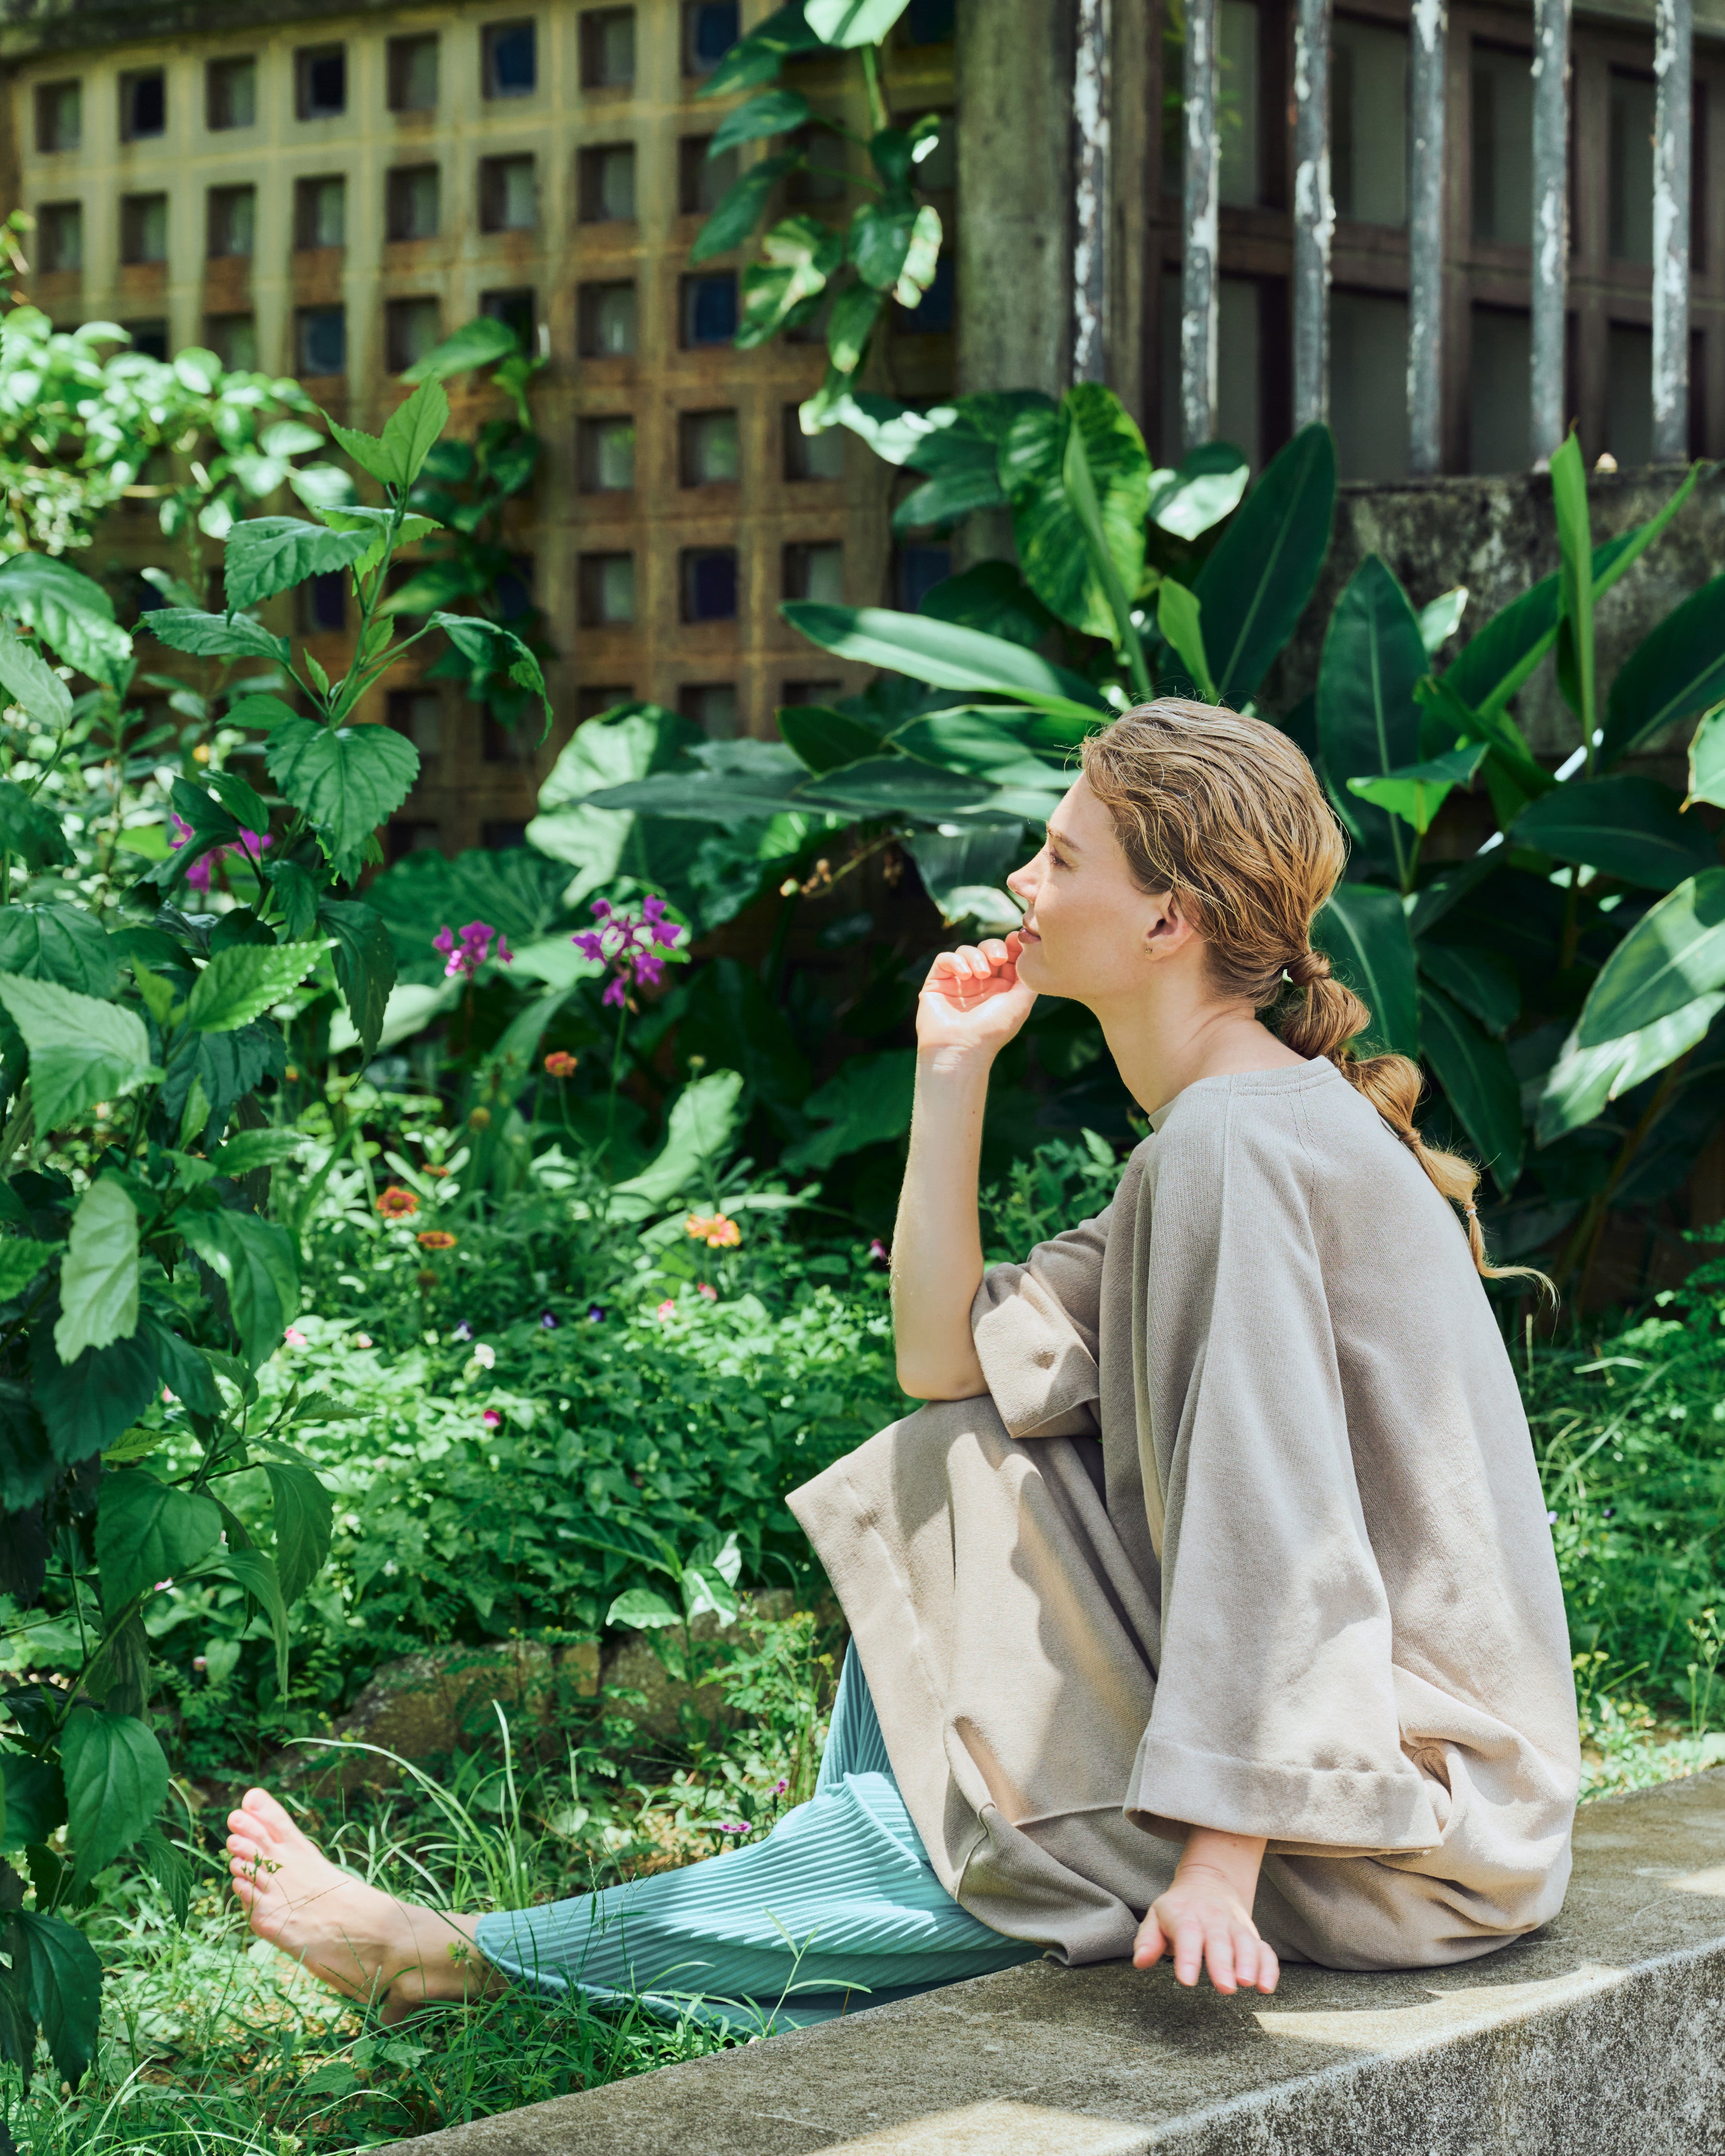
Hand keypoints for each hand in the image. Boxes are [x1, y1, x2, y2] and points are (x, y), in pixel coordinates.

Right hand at [916, 934, 1035, 1058]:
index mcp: (1000, 988)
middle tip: (998, 958)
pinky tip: (964, 975)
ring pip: (966, 951)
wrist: (961, 1048)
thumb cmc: (993, 1030)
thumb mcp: (1021, 1003)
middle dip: (994, 948)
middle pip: (987, 949)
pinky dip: (955, 961)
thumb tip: (1029, 954)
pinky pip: (944, 959)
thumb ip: (1029, 978)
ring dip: (975, 957)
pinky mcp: (937, 983)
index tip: (1015, 938)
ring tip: (979, 974)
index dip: (1011, 945)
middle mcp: (979, 984)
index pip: (1006, 957)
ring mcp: (958, 982)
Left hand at [1133, 1859, 1279, 1996]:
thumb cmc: (1178, 1909)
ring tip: (1248, 1983)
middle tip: (1225, 1988)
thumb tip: (1140, 1961)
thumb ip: (1148, 1940)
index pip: (1187, 1934)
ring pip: (1245, 1943)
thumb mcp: (1156, 1917)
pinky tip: (1266, 1986)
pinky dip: (1268, 1967)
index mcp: (1185, 1915)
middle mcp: (1213, 1919)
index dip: (1188, 1957)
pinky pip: (1264, 1950)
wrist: (1208, 1881)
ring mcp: (1235, 1926)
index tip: (1187, 1980)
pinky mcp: (1251, 1935)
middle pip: (1219, 1941)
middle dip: (1222, 1964)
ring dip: (1249, 1963)